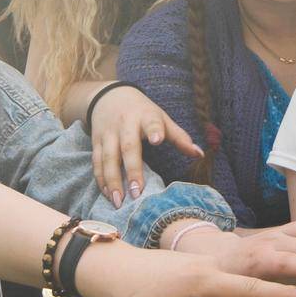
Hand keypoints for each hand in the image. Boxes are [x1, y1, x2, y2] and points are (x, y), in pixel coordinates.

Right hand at [90, 85, 201, 206]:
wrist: (109, 95)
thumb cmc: (141, 111)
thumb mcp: (161, 117)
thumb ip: (179, 136)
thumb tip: (200, 154)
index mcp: (145, 116)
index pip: (151, 122)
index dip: (155, 130)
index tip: (158, 140)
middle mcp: (125, 124)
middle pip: (128, 147)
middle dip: (132, 170)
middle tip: (136, 192)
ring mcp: (108, 133)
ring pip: (108, 158)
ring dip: (112, 180)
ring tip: (118, 201)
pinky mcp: (95, 141)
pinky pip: (96, 162)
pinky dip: (101, 179)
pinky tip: (108, 195)